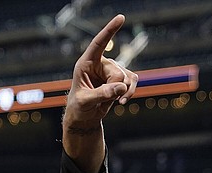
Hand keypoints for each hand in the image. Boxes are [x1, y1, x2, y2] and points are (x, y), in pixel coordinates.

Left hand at [64, 14, 137, 128]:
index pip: (98, 44)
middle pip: (117, 73)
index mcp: (86, 63)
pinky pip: (133, 81)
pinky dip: (130, 92)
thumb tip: (121, 87)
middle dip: (113, 88)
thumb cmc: (78, 107)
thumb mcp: (85, 102)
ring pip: (127, 78)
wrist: (84, 116)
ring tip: (113, 101)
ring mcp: (112, 70)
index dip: (109, 31)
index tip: (121, 18)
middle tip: (102, 98)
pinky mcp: (121, 78)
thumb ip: (101, 94)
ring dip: (123, 92)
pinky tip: (122, 102)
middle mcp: (100, 63)